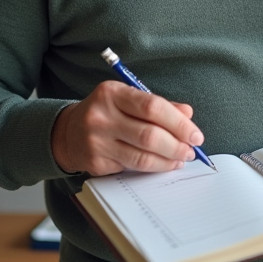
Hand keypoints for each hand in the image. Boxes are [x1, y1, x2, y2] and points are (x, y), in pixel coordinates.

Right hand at [50, 80, 205, 174]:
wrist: (67, 132)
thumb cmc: (106, 112)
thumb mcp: (127, 99)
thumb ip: (159, 105)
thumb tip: (188, 115)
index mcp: (112, 93)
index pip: (152, 107)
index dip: (179, 123)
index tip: (195, 134)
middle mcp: (101, 117)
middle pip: (149, 135)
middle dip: (177, 145)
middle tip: (192, 150)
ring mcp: (97, 142)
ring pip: (142, 156)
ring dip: (168, 160)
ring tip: (181, 158)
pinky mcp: (96, 163)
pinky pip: (131, 168)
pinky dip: (153, 167)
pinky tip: (164, 164)